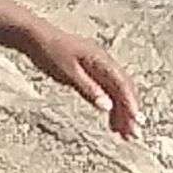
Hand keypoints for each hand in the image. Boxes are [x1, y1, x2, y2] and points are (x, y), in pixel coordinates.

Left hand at [17, 12, 140, 138]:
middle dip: (130, 112)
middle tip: (134, 135)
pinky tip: (112, 122)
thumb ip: (88, 89)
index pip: (122, 84)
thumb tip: (107, 106)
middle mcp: (104, 63)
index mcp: (101, 60)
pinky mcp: (92, 73)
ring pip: (117, 93)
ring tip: (125, 135)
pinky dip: (111, 107)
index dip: (130, 103)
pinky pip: (107, 91)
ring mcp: (99, 67)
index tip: (136, 121)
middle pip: (123, 90)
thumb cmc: (50, 53)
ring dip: (122, 113)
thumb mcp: (68, 73)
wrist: (36, 38)